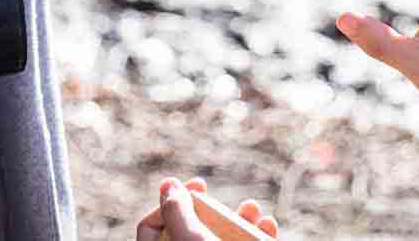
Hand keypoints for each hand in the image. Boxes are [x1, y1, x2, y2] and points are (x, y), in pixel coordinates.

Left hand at [137, 178, 278, 239]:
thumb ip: (176, 210)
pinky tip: (268, 226)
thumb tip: (168, 184)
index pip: (150, 229)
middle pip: (188, 229)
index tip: (193, 190)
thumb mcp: (190, 237)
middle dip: (209, 206)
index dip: (167, 203)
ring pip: (220, 238)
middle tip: (211, 194)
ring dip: (240, 218)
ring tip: (254, 209)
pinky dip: (258, 234)